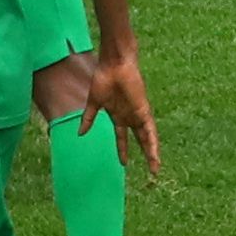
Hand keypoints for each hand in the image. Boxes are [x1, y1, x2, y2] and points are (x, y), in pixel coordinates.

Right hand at [77, 45, 159, 173]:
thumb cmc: (103, 78)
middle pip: (140, 140)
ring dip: (152, 152)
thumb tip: (80, 133)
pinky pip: (150, 129)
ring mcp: (138, 114)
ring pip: (147, 137)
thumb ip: (88, 118)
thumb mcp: (94, 103)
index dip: (123, 149)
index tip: (124, 163)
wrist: (114, 65)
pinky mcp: (143, 110)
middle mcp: (131, 116)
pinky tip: (154, 152)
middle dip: (145, 154)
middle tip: (152, 170)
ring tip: (155, 168)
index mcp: (119, 115)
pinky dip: (152, 141)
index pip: (122, 137)